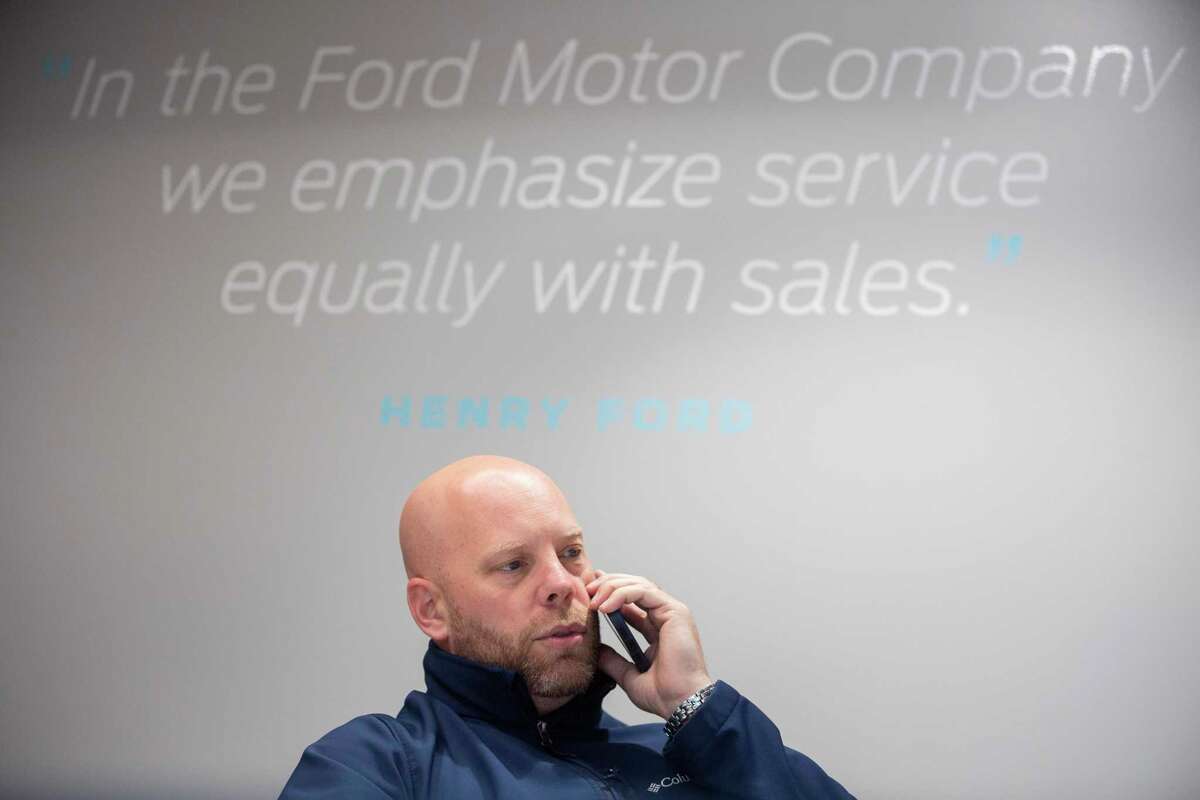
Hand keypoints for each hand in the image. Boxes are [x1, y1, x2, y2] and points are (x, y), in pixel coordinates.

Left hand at [585, 569, 714, 719]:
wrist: (680, 704)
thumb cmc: (664, 695)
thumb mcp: (629, 676)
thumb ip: (614, 661)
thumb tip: (597, 650)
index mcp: (657, 628)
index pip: (632, 601)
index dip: (610, 594)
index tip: (589, 595)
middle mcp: (666, 616)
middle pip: (635, 586)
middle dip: (609, 584)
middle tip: (587, 590)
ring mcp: (672, 612)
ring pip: (639, 584)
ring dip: (612, 587)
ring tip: (593, 598)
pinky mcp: (675, 612)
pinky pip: (644, 592)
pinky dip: (622, 594)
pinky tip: (606, 606)